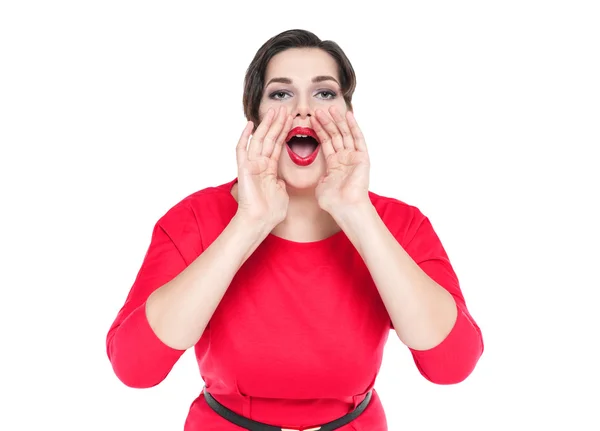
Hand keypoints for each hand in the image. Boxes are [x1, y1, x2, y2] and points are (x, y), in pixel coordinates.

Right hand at [235, 106, 292, 227]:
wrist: (260, 221)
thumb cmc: (271, 212)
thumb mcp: (282, 193)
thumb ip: (281, 183)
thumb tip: (281, 179)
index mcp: (269, 169)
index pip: (277, 145)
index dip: (284, 131)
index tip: (291, 118)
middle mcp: (259, 164)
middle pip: (270, 138)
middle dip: (277, 123)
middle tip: (285, 108)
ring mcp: (251, 165)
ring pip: (259, 140)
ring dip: (267, 125)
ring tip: (275, 111)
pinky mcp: (243, 169)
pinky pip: (242, 150)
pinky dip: (245, 137)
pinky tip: (250, 125)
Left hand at [310, 106, 370, 215]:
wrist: (345, 208)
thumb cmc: (333, 202)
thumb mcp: (320, 185)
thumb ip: (319, 175)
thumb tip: (316, 175)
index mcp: (335, 165)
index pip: (326, 142)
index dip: (318, 130)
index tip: (311, 119)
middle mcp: (345, 159)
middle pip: (334, 135)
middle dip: (326, 122)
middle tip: (317, 110)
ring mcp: (354, 157)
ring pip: (345, 134)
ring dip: (337, 121)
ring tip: (328, 108)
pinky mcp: (363, 157)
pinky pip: (358, 138)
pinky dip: (353, 126)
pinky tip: (348, 115)